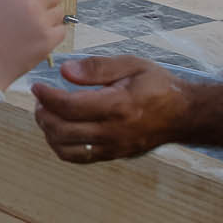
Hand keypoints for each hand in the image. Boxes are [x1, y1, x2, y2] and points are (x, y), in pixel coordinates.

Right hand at [0, 0, 65, 89]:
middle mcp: (30, 4)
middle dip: (48, 2)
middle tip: (39, 13)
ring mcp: (41, 22)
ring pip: (60, 12)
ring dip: (51, 19)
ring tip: (35, 29)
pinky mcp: (49, 40)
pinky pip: (61, 31)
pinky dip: (53, 35)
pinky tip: (39, 40)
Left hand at [32, 55, 187, 163]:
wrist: (185, 114)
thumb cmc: (158, 85)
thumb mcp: (132, 65)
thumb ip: (97, 67)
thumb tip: (64, 71)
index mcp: (118, 106)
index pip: (69, 106)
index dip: (46, 96)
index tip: (37, 86)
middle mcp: (113, 131)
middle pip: (62, 130)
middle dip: (43, 114)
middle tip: (40, 99)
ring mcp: (113, 148)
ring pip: (66, 149)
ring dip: (48, 132)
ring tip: (47, 114)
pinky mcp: (113, 156)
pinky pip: (78, 157)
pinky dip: (61, 146)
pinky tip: (60, 130)